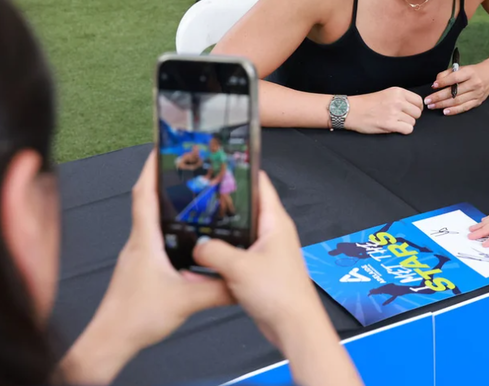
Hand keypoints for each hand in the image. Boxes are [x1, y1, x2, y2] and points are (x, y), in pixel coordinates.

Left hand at [62, 151, 231, 383]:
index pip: (144, 194)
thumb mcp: (186, 301)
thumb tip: (241, 279)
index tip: (160, 149)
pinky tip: (184, 240)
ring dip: (165, 207)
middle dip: (162, 182)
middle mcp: (138, 244)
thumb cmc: (135, 318)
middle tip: (181, 168)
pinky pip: (154, 241)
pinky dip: (167, 231)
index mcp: (145, 241)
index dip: (151, 169)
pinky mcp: (139, 270)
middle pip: (146, 202)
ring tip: (187, 198)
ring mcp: (137, 257)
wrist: (112, 340)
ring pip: (150, 223)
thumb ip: (218, 288)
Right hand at [192, 172, 326, 348]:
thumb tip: (195, 245)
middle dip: (223, 201)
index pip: (259, 184)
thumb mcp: (239, 267)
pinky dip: (222, 252)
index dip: (240, 171)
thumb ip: (213, 251)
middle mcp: (273, 232)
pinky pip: (237, 253)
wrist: (293, 326)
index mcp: (275, 222)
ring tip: (195, 223)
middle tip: (198, 194)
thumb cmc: (280, 294)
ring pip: (239, 232)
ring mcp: (267, 250)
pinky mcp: (260, 268)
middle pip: (246, 207)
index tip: (219, 162)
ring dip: (221, 230)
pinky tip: (204, 256)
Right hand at [345, 87, 423, 134]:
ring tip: (394, 122)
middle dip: (411, 117)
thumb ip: (401, 98)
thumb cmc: (367, 103)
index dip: (416, 108)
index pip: (418, 101)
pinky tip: (395, 128)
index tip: (411, 111)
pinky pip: (408, 130)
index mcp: (397, 91)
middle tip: (401, 118)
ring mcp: (394, 113)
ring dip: (405, 124)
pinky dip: (403, 130)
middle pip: (417, 113)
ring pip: (413, 122)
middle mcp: (397, 101)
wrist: (351, 110)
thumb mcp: (386, 93)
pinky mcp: (390, 124)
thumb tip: (415, 107)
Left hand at [424, 57, 488, 115]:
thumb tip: (436, 84)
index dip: (443, 82)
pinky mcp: (477, 102)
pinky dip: (454, 110)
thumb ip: (447, 74)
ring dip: (443, 104)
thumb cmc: (472, 72)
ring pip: (458, 101)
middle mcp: (474, 83)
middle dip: (439, 97)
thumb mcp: (461, 68)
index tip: (433, 85)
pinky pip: (464, 107)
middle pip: (454, 92)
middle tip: (428, 100)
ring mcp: (477, 94)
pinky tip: (445, 111)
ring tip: (432, 106)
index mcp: (470, 72)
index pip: (455, 78)